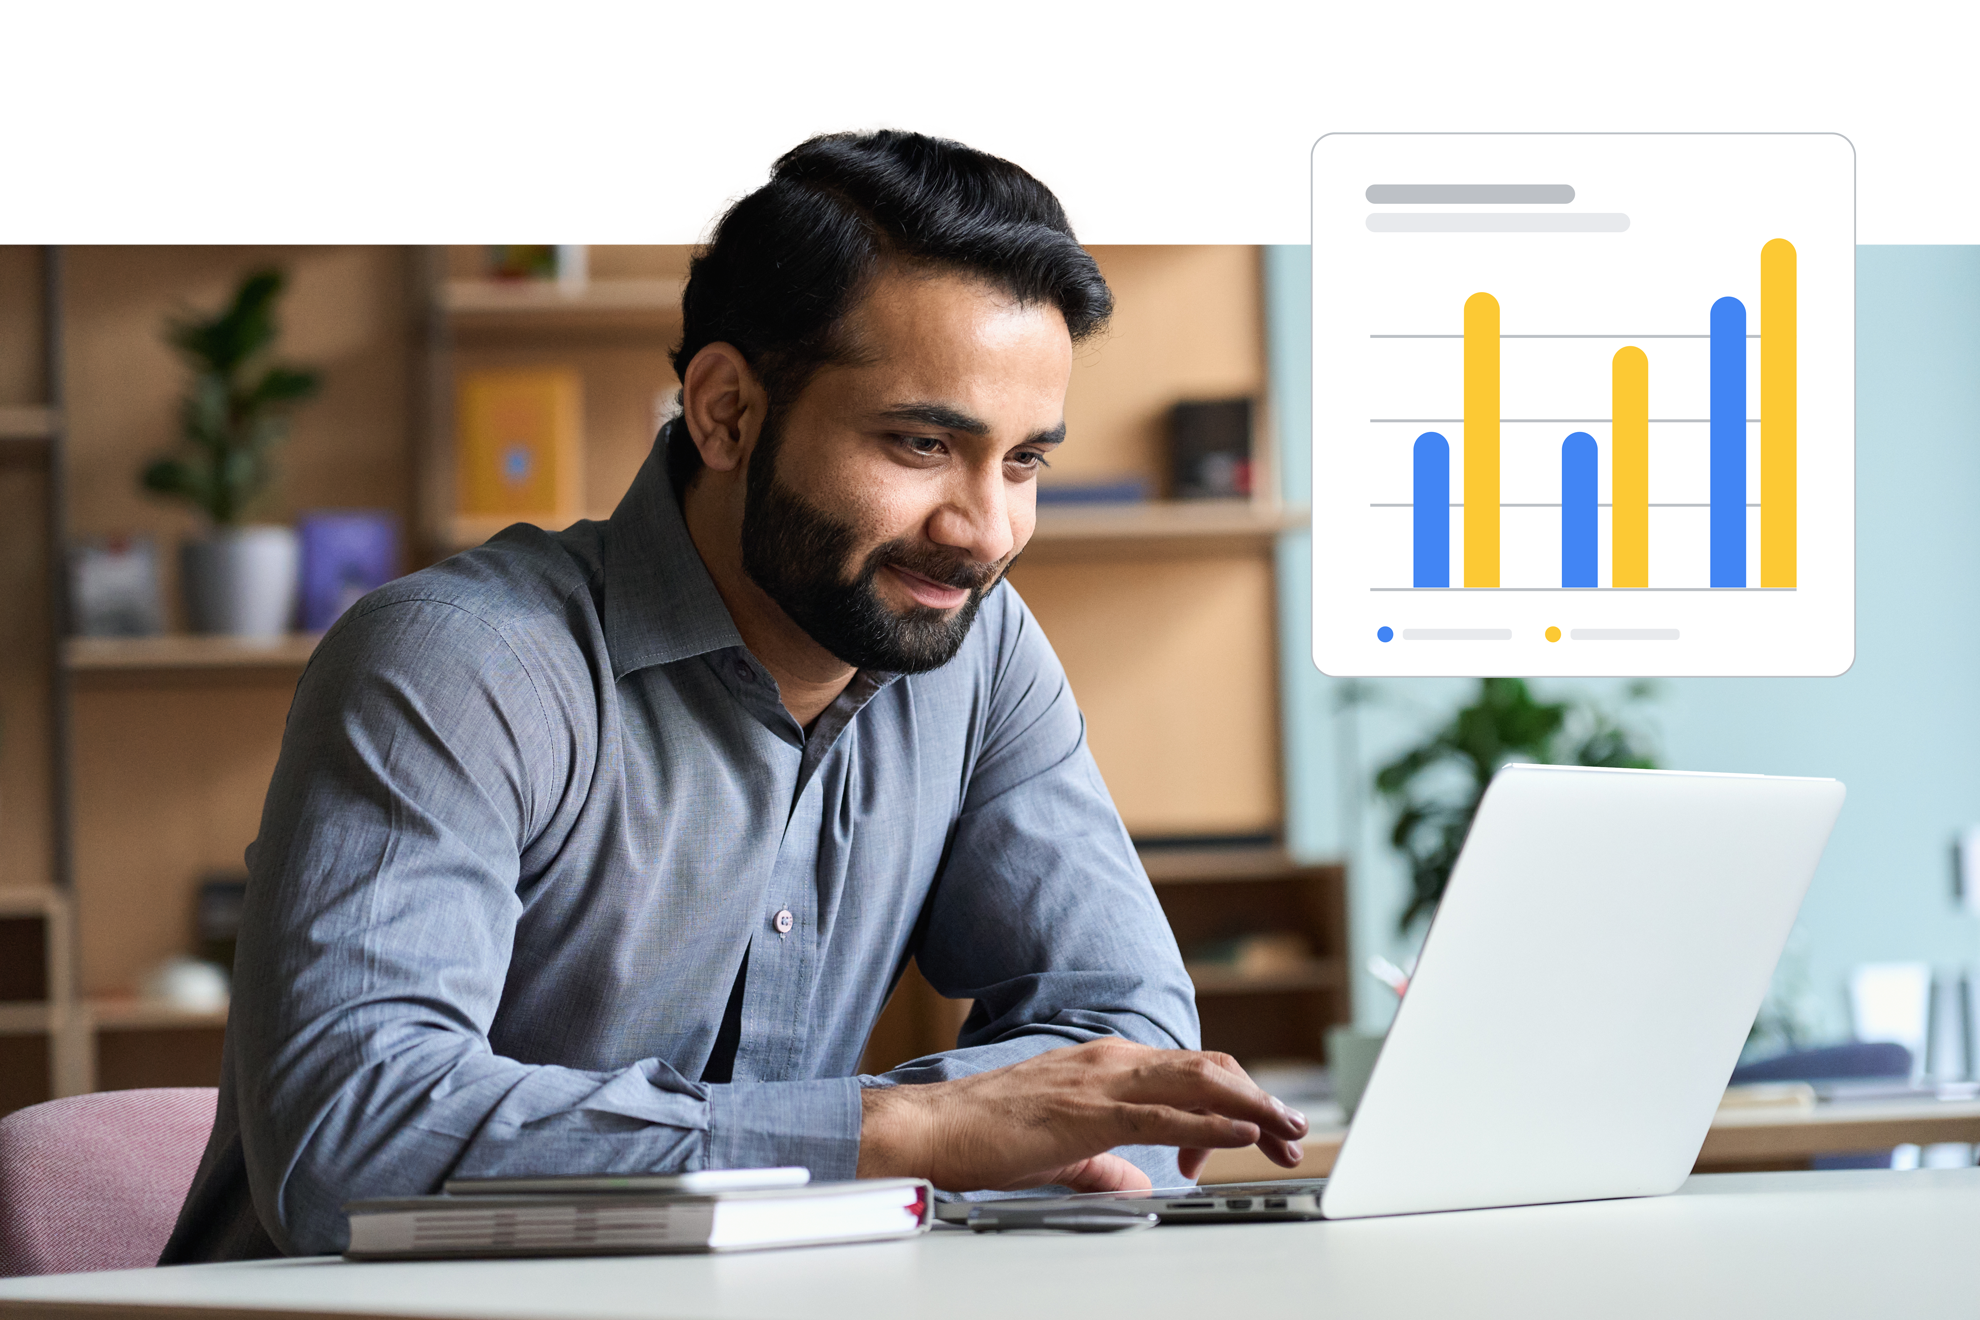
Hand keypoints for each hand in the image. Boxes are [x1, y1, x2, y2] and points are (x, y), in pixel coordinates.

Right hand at [855, 1038, 1307, 1192]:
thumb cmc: (985, 1136)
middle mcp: (1111, 1060)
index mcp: (1106, 1065)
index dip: (1234, 1100)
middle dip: (1258, 1100)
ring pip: (1198, 1083)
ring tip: (1287, 1128)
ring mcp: (1101, 1080)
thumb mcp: (1063, 1152)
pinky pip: (1165, 1113)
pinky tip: (1241, 1134)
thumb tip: (1139, 1184)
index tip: (1258, 1134)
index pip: (1190, 1073)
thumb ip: (1106, 1164)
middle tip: (1293, 1131)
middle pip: (1208, 1071)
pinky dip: (1212, 1122)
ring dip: (1251, 1106)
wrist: (932, 1129)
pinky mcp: (1090, 1111)